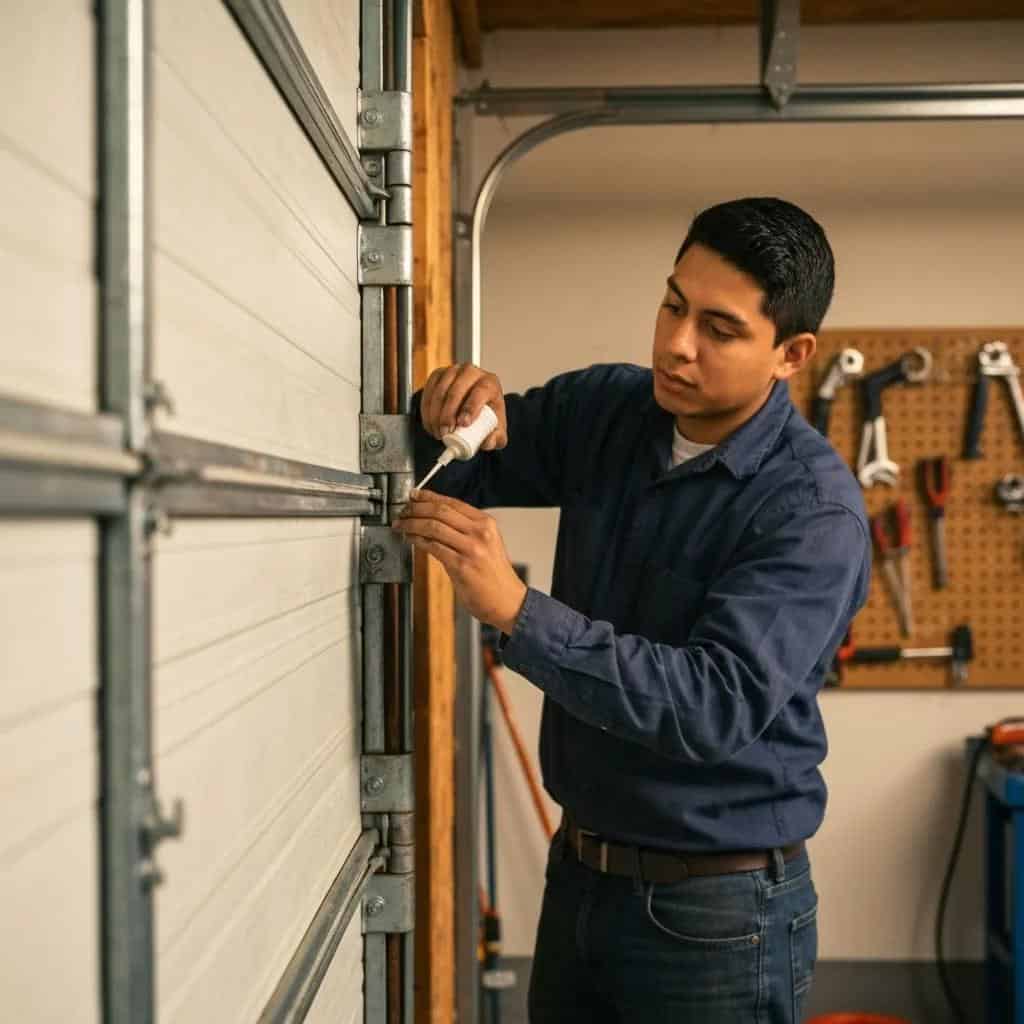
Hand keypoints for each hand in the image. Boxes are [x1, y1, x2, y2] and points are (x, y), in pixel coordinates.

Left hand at [394, 490, 526, 633]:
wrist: (507, 600)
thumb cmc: (494, 575)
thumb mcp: (486, 543)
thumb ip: (465, 529)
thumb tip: (434, 519)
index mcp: (486, 523)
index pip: (452, 502)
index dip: (429, 497)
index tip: (414, 496)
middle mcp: (480, 532)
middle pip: (440, 511)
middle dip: (416, 509)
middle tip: (403, 511)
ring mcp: (471, 549)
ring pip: (433, 527)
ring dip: (412, 524)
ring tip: (401, 525)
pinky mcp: (461, 566)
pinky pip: (433, 547)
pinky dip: (417, 540)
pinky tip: (410, 539)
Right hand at [420, 364, 507, 450]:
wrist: (472, 405)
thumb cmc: (486, 415)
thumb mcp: (496, 429)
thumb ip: (496, 439)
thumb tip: (488, 442)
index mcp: (490, 383)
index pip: (480, 391)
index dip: (470, 408)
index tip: (462, 423)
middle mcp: (472, 372)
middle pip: (457, 390)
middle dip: (448, 413)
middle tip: (446, 432)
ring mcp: (453, 371)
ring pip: (440, 391)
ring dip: (435, 414)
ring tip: (438, 432)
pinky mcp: (438, 375)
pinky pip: (428, 391)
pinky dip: (426, 410)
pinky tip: (430, 424)